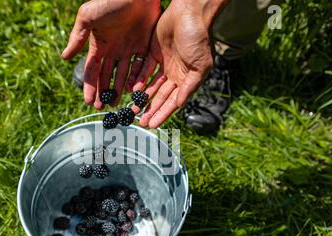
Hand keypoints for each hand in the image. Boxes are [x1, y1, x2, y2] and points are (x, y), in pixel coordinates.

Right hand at [61, 0, 160, 108]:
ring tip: (118, 102)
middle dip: (104, 92)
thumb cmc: (109, 1)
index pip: (92, 71)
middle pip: (107, 76)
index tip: (89, 102)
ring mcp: (129, 49)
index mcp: (98, 45)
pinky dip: (138, 79)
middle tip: (104, 107)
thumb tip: (65, 58)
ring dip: (120, 89)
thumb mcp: (89, 17)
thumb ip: (77, 37)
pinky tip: (135, 91)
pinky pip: (140, 67)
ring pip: (124, 75)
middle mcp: (113, 50)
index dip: (90, 87)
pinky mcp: (144, 46)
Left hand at [132, 0, 226, 127]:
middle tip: (139, 122)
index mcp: (186, 79)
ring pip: (150, 86)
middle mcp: (174, 74)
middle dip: (150, 110)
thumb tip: (180, 105)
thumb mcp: (199, 66)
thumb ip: (189, 87)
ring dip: (142, 98)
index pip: (172, 101)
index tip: (153, 125)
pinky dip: (138, 80)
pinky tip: (132, 91)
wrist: (188, 13)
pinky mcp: (153, 53)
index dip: (162, 113)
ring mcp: (163, 64)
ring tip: (132, 110)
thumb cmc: (198, 39)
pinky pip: (144, 70)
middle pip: (160, 97)